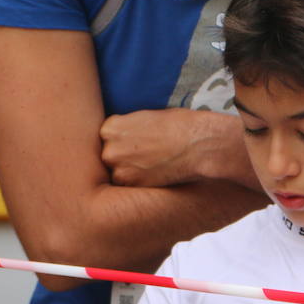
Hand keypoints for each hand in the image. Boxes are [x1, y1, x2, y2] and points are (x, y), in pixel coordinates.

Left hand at [100, 109, 250, 187]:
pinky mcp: (133, 186)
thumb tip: (123, 138)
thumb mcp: (146, 117)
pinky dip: (140, 184)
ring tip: (150, 166)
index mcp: (110, 128)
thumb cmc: (178, 125)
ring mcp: (119, 170)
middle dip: (122, 158)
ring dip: (129, 173)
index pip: (105, 139)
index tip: (133, 143)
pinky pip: (129, 187)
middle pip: (108, 157)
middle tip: (143, 156)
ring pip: (118, 174)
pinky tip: (154, 175)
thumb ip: (128, 129)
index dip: (120, 142)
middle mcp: (109, 150)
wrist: (197, 144)